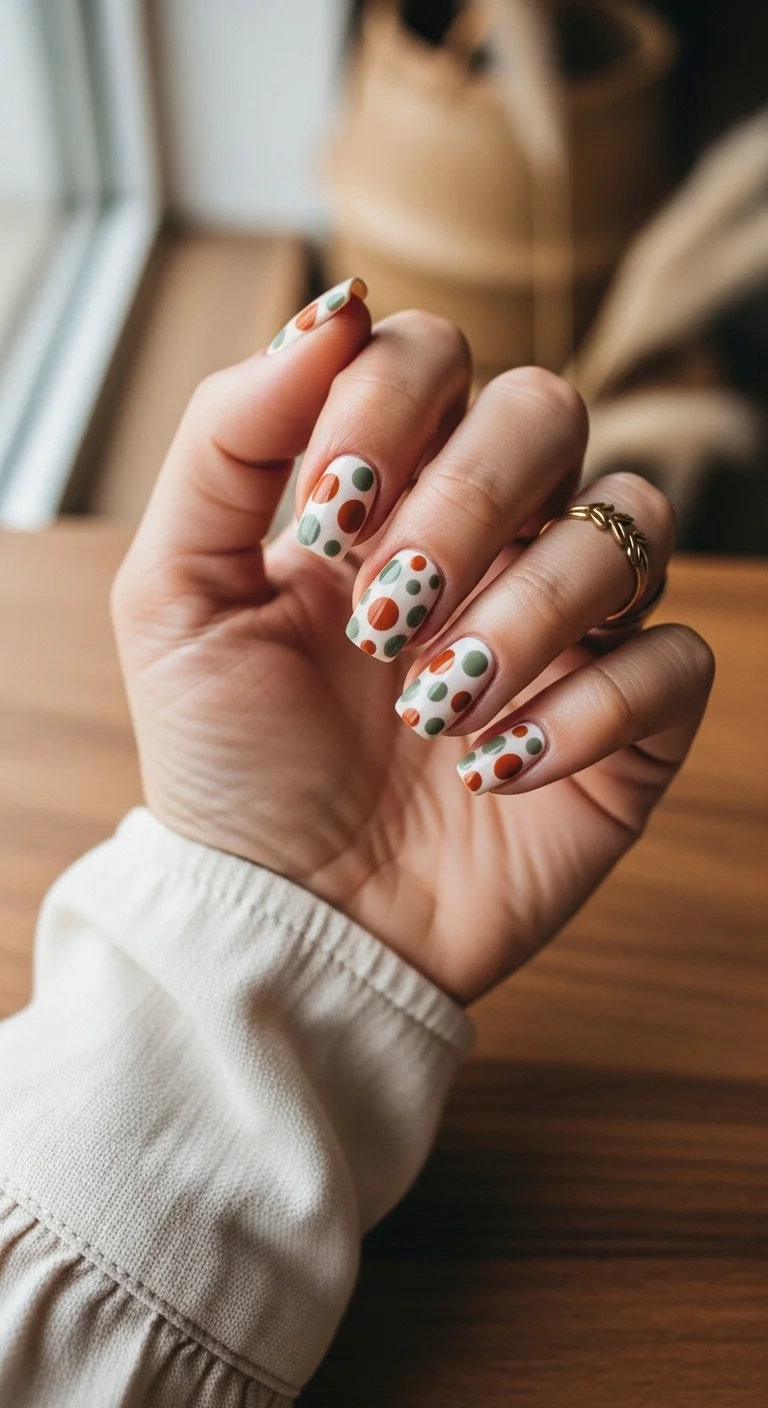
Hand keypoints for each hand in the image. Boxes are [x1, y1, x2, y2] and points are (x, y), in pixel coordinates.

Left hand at [112, 284, 713, 1002]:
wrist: (292, 922)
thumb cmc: (233, 764)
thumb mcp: (177, 597)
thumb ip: (231, 442)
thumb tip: (335, 310)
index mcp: (387, 491)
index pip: (436, 354)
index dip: (391, 411)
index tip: (326, 522)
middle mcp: (492, 536)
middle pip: (549, 411)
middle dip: (462, 505)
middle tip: (382, 618)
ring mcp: (569, 625)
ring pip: (631, 525)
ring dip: (524, 615)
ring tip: (432, 710)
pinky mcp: (630, 720)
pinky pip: (674, 662)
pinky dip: (588, 711)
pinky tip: (498, 770)